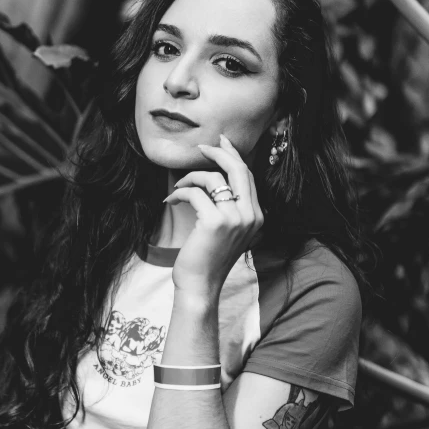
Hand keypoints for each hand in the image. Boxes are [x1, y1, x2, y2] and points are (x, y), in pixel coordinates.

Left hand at [164, 135, 263, 297]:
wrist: (201, 285)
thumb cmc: (209, 258)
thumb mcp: (228, 230)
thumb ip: (230, 207)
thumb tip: (217, 177)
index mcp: (257, 216)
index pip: (248, 177)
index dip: (234, 156)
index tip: (221, 143)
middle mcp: (251, 215)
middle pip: (238, 170)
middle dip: (218, 153)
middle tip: (200, 148)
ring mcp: (235, 218)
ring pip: (213, 179)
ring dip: (190, 178)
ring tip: (178, 188)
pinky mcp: (215, 222)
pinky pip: (196, 193)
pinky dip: (180, 193)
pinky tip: (171, 200)